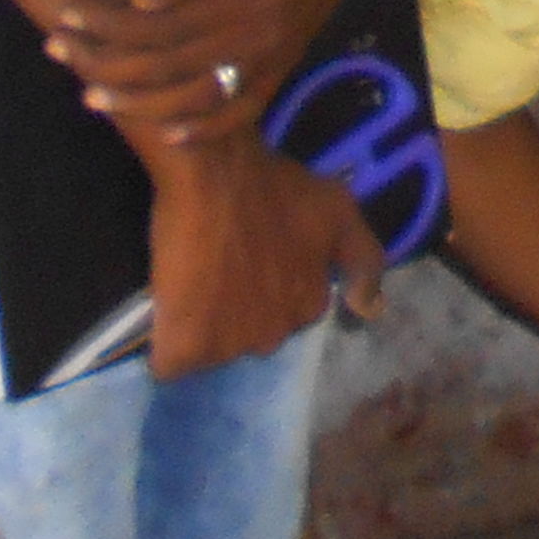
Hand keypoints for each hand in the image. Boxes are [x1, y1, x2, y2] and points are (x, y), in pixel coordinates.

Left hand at [49, 0, 376, 150]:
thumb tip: (138, 0)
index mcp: (243, 0)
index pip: (159, 29)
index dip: (109, 26)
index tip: (69, 15)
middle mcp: (256, 41)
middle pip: (168, 70)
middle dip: (107, 66)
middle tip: (62, 54)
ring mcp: (271, 62)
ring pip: (196, 101)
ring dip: (140, 105)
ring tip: (95, 98)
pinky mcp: (281, 71)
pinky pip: (240, 113)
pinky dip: (203, 129)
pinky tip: (169, 133)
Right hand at [147, 132, 386, 377]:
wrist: (216, 175)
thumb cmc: (276, 187)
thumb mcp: (337, 211)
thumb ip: (364, 261)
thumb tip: (372, 312)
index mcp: (310, 305)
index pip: (288, 313)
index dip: (268, 286)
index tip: (254, 257)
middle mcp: (276, 335)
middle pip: (250, 335)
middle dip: (238, 311)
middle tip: (220, 268)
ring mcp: (230, 345)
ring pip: (213, 350)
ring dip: (202, 326)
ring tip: (192, 283)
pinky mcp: (185, 348)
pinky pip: (173, 363)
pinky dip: (168, 345)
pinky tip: (167, 312)